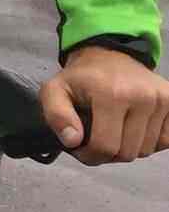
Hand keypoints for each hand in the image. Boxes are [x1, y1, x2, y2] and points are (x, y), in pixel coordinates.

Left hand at [39, 46, 168, 164]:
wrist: (109, 56)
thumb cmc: (81, 78)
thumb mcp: (54, 91)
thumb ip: (57, 116)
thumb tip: (73, 141)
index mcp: (112, 95)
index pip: (105, 147)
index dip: (89, 156)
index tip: (80, 148)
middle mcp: (143, 97)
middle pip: (127, 152)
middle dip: (108, 154)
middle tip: (96, 141)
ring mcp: (163, 100)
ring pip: (146, 150)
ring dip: (128, 148)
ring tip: (113, 132)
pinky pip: (165, 141)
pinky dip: (148, 143)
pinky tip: (133, 129)